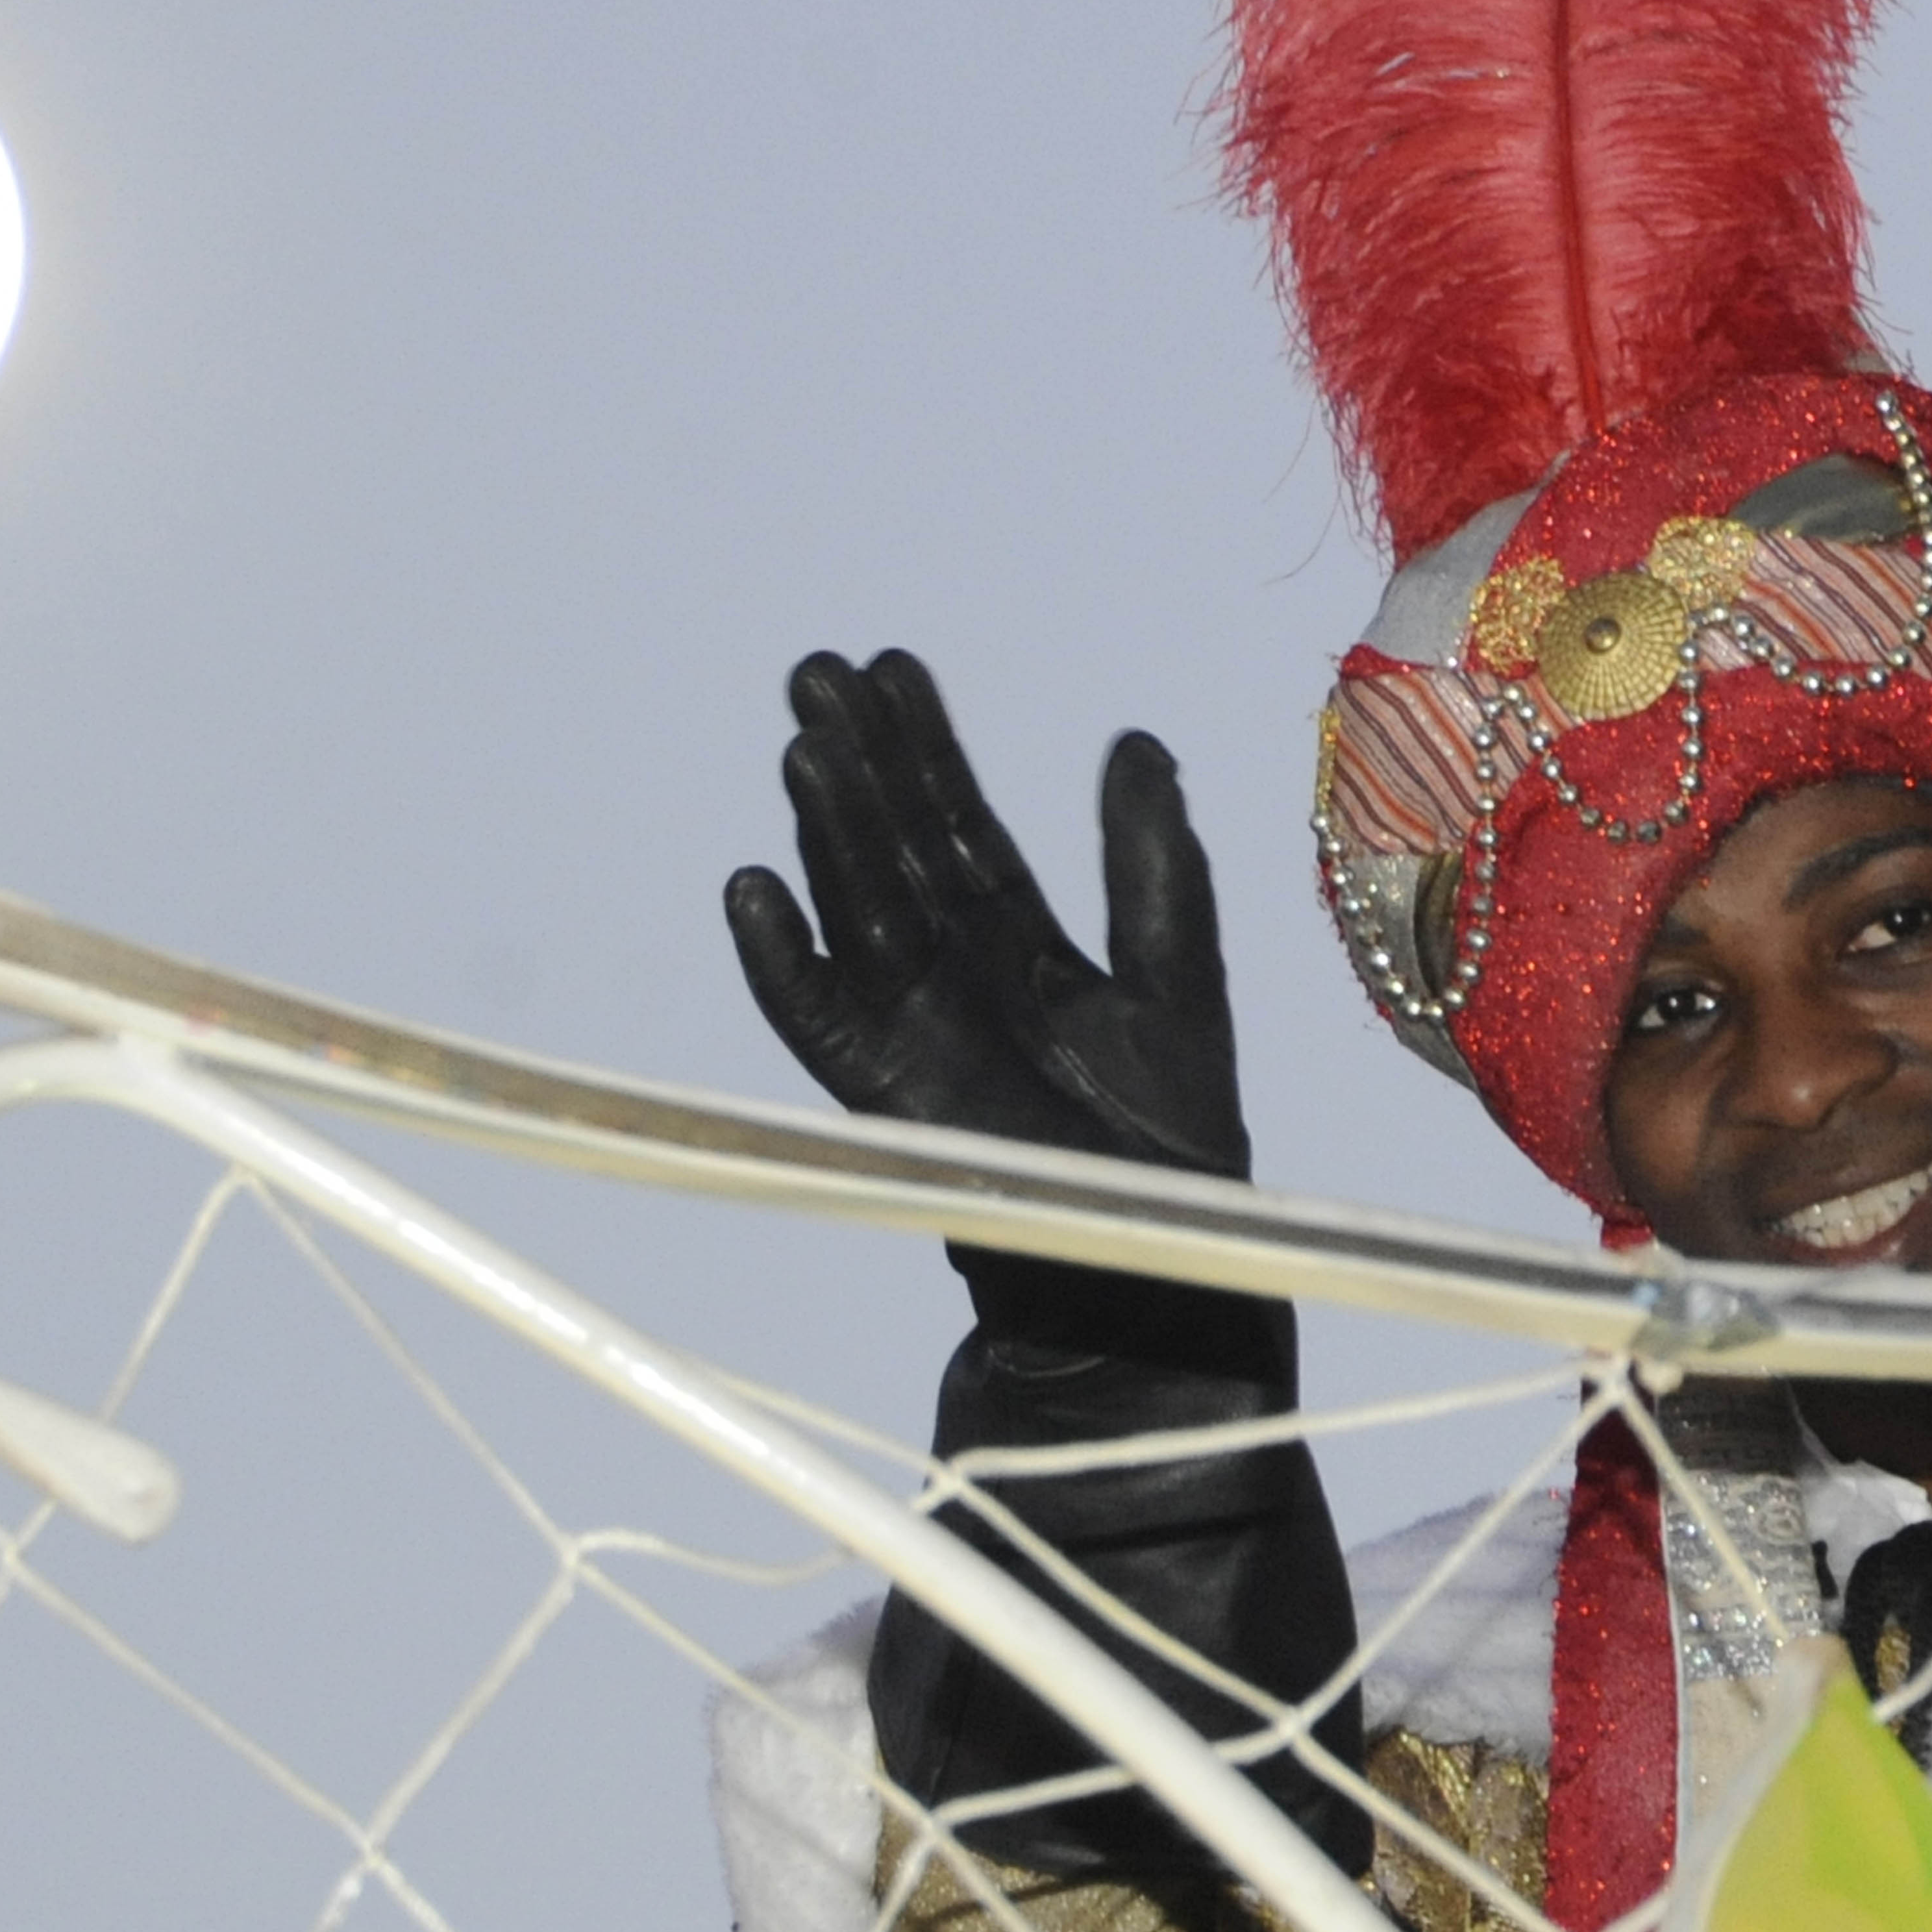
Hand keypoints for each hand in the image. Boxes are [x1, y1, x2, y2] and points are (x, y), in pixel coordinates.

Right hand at [723, 650, 1250, 1177]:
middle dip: (862, 762)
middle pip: (894, 848)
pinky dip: (782, 961)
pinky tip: (753, 892)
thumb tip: (1139, 741)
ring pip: (858, 909)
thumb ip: (1156, 868)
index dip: (927, 748)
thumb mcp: (1178, 978)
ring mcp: (913, 1030)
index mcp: (1018, 942)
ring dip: (828, 832)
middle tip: (818, 669)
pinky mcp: (889, 1095)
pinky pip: (820, 1020)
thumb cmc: (1171, 1141)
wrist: (1154, 1267)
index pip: (959, 824)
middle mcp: (953, 973)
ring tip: (806, 747)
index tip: (895, 665)